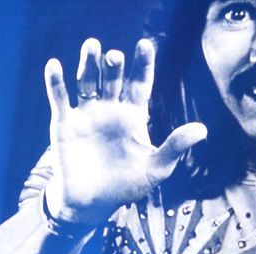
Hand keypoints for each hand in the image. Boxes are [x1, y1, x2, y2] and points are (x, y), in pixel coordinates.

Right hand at [44, 38, 206, 225]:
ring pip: (87, 82)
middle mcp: (110, 110)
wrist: (89, 205)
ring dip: (88, 64)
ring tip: (91, 46)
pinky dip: (55, 82)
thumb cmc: (124, 187)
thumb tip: (202, 129)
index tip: (144, 45)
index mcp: (133, 116)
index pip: (140, 83)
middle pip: (113, 78)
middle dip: (113, 65)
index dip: (142, 64)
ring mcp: (86, 116)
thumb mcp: (155, 168)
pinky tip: (54, 65)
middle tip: (114, 57)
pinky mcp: (63, 125)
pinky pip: (60, 100)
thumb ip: (175, 147)